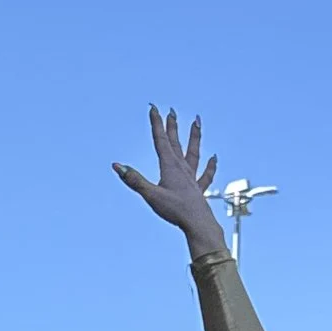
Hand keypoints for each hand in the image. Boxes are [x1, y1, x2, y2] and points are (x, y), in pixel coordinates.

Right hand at [114, 107, 223, 255]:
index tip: (153, 107)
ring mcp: (192, 177)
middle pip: (175, 142)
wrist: (197, 223)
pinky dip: (210, 165)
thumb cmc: (175, 210)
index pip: (160, 140)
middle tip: (171, 110)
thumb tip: (117, 166)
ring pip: (194, 152)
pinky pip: (206, 174)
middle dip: (172, 126)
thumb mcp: (151, 195)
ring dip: (194, 136)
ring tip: (197, 122)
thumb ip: (134, 180)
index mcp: (170, 166)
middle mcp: (182, 168)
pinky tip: (214, 157)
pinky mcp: (198, 189)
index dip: (156, 123)